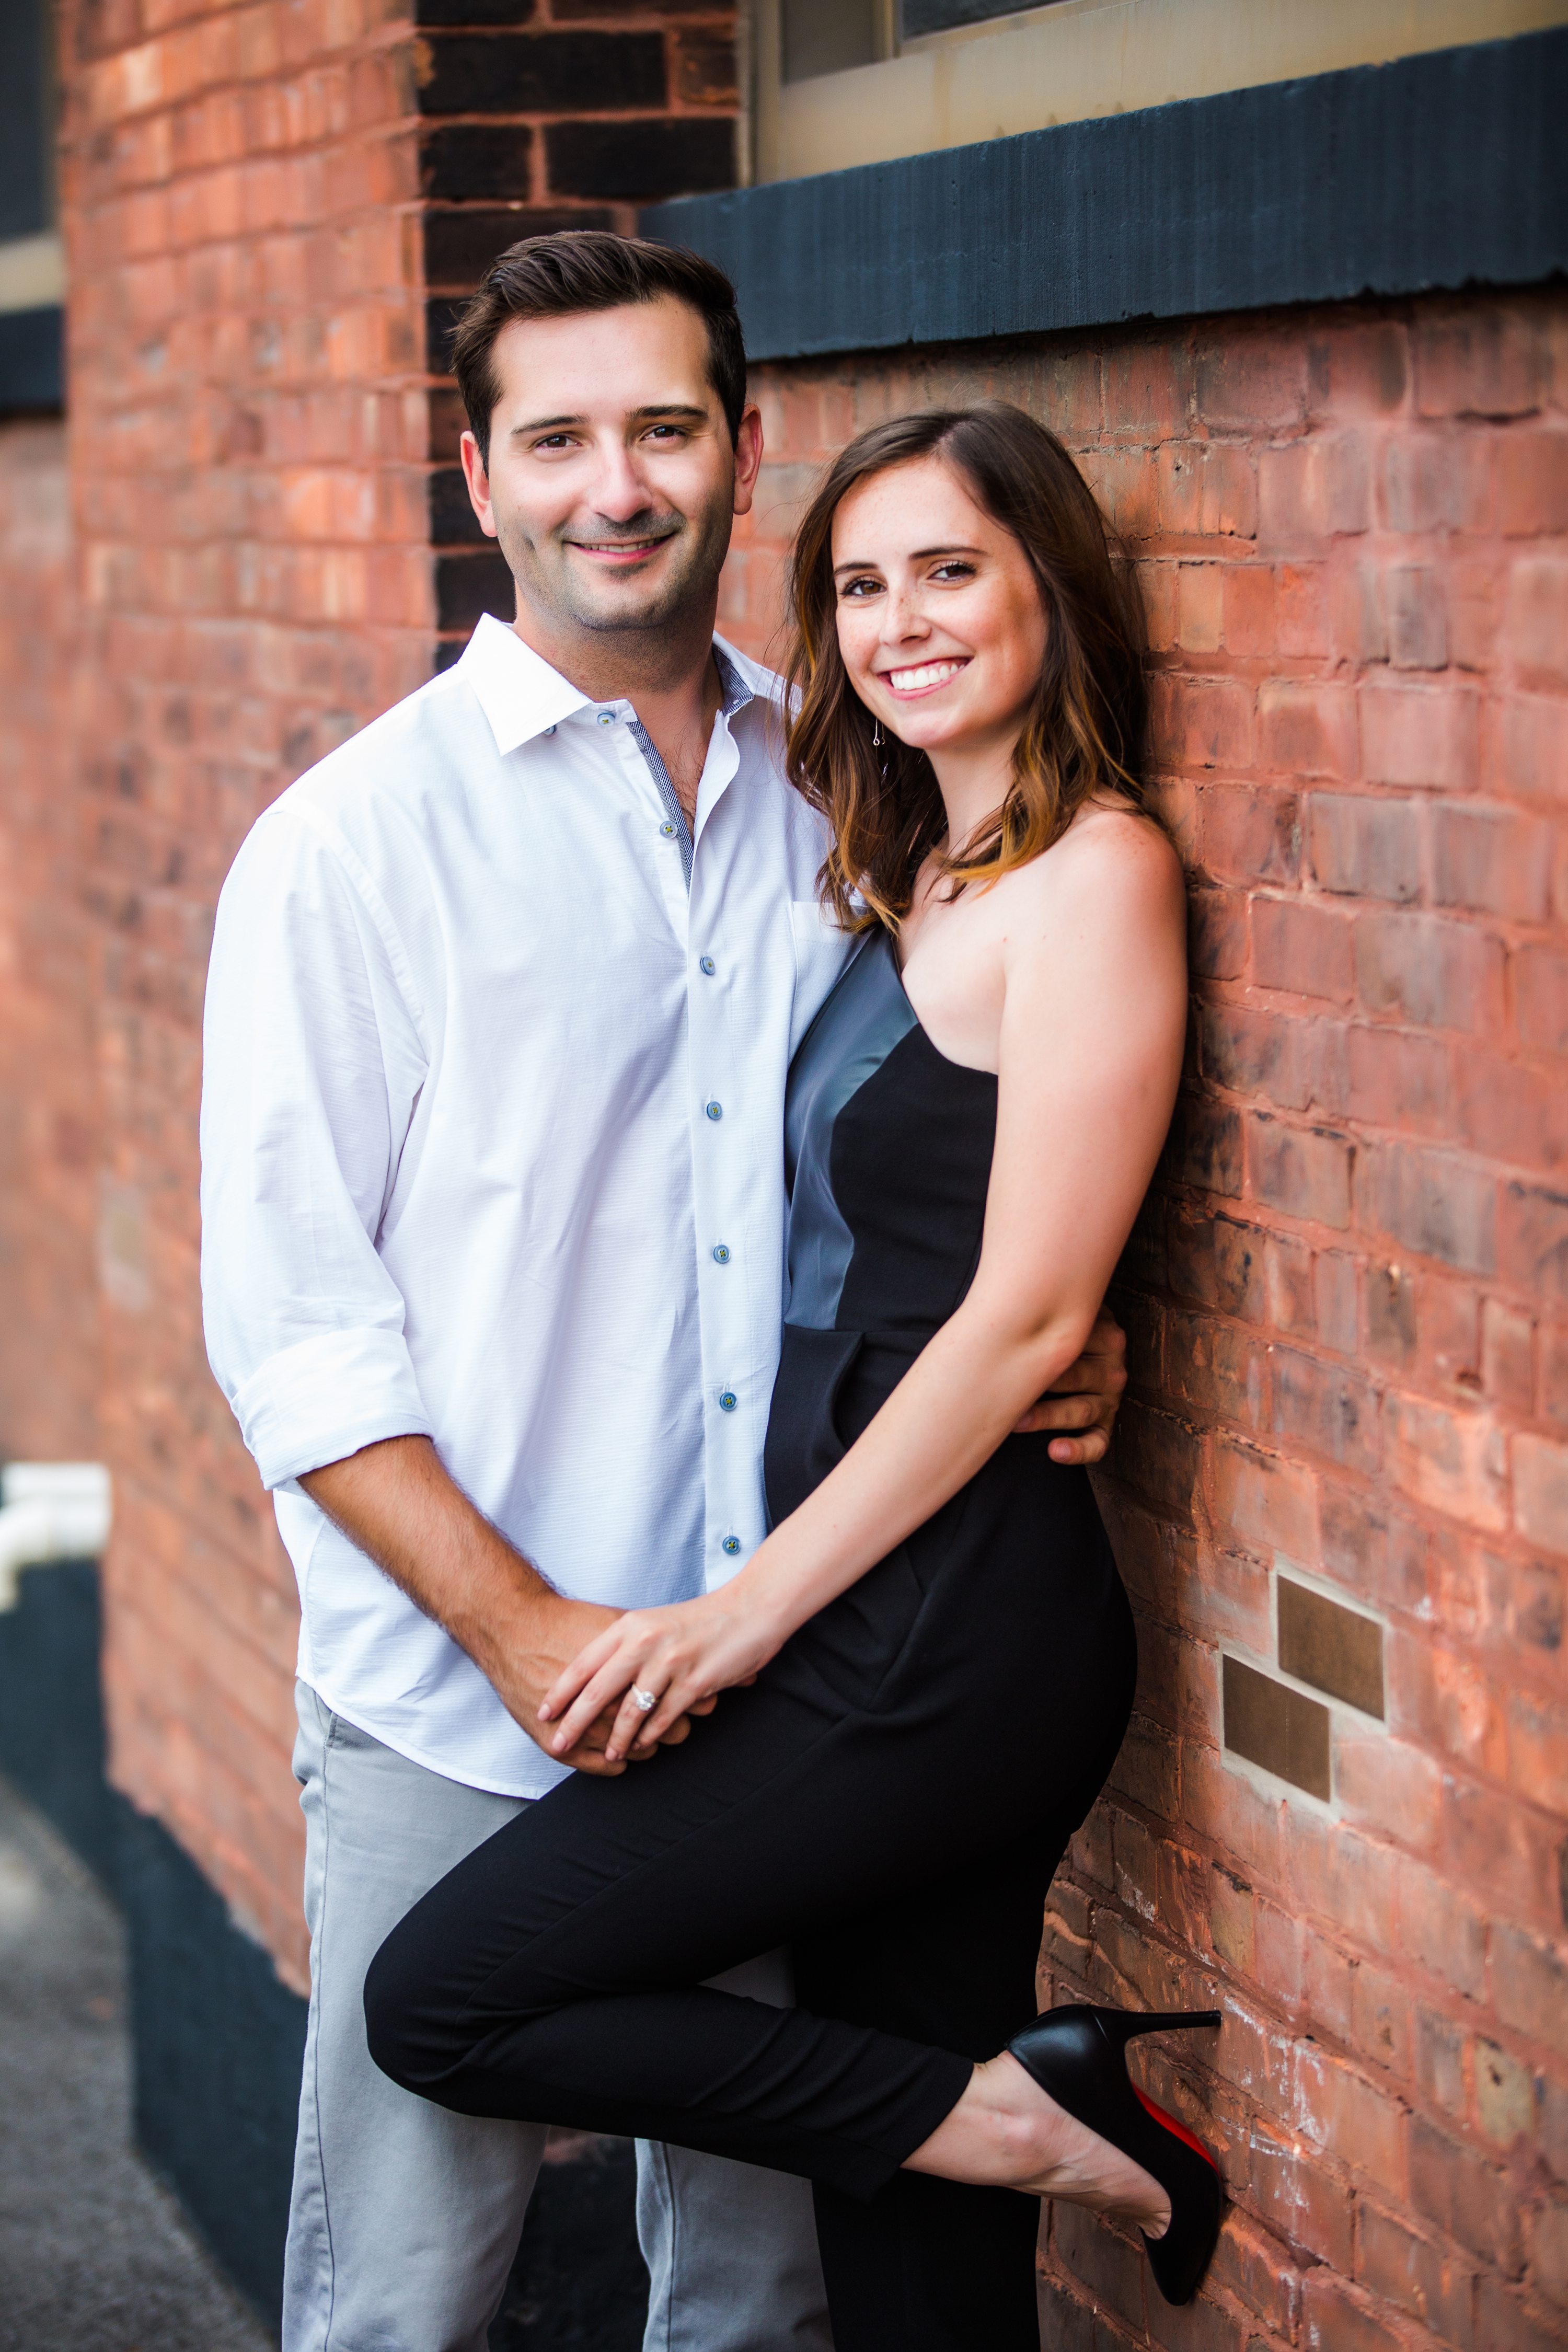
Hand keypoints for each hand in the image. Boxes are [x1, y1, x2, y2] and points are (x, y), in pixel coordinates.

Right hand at [493, 1593, 698, 1775]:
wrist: (515, 1628)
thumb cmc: (567, 1623)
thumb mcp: (619, 1627)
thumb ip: (652, 1648)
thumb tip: (685, 1663)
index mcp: (632, 1676)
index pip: (681, 1704)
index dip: (689, 1702)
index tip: (684, 1696)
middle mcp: (612, 1708)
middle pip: (667, 1733)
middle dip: (669, 1725)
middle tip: (662, 1714)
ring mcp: (586, 1730)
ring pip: (636, 1753)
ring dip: (640, 1744)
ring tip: (635, 1730)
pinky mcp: (560, 1745)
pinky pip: (604, 1768)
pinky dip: (614, 1762)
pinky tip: (615, 1751)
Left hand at [539, 1589, 783, 1764]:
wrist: (750, 1608)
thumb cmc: (701, 1618)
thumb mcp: (655, 1623)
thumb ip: (627, 1645)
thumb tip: (598, 1676)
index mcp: (630, 1626)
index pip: (585, 1663)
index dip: (561, 1691)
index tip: (544, 1712)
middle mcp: (645, 1642)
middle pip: (598, 1691)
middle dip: (574, 1722)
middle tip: (558, 1743)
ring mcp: (670, 1664)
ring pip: (631, 1712)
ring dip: (616, 1738)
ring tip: (609, 1753)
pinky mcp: (694, 1683)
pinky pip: (662, 1718)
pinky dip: (650, 1736)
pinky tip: (642, 1745)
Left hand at [1012, 1306, 1126, 1464]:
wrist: (1074, 1354)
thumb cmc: (1054, 1332)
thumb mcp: (1063, 1314)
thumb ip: (1048, 1307)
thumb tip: (1008, 1303)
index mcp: (1106, 1334)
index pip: (1079, 1339)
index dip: (1044, 1343)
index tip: (1010, 1346)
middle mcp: (1111, 1367)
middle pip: (1077, 1375)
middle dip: (1041, 1383)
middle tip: (1006, 1387)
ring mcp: (1110, 1398)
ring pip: (1081, 1410)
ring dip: (1049, 1416)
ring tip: (1019, 1422)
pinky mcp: (1106, 1425)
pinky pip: (1098, 1443)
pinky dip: (1079, 1450)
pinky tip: (1055, 1451)